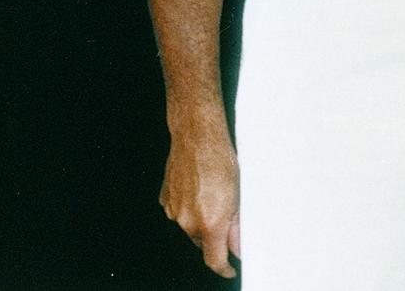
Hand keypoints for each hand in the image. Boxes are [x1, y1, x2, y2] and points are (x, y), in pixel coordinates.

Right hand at [159, 121, 241, 277]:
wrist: (197, 136)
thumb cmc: (221, 159)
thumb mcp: (238, 195)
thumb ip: (236, 226)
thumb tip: (237, 247)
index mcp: (210, 222)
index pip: (214, 260)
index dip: (224, 268)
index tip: (230, 269)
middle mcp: (188, 222)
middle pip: (204, 242)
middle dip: (215, 236)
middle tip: (228, 217)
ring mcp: (174, 212)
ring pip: (191, 227)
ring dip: (202, 220)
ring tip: (213, 194)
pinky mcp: (165, 201)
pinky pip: (180, 213)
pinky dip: (190, 208)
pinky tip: (199, 189)